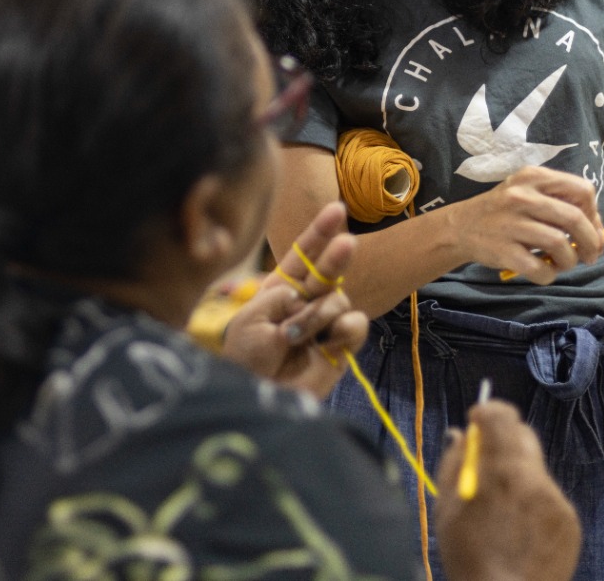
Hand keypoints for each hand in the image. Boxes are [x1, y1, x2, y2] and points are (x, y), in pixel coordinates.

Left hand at [221, 202, 366, 397]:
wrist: (258, 395)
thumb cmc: (247, 358)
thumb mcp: (251, 320)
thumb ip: (280, 300)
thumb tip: (307, 295)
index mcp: (280, 287)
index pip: (302, 255)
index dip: (318, 232)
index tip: (337, 209)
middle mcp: (306, 299)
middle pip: (327, 269)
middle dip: (336, 255)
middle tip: (347, 242)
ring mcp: (325, 321)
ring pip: (338, 300)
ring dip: (317, 315)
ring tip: (294, 336)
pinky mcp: (341, 344)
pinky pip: (356, 325)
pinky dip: (343, 330)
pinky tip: (327, 341)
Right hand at [435, 400, 580, 580]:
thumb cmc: (468, 558)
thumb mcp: (446, 508)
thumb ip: (454, 463)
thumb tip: (462, 436)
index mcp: (499, 470)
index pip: (501, 415)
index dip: (487, 412)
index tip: (477, 420)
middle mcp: (533, 478)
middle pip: (523, 434)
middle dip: (504, 440)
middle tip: (487, 462)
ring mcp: (556, 500)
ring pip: (535, 468)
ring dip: (518, 474)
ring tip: (502, 509)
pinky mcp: (570, 521)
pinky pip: (549, 496)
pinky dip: (534, 501)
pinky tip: (520, 528)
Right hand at [454, 167, 602, 284]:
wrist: (460, 226)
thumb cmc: (503, 210)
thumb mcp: (527, 190)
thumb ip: (559, 201)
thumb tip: (596, 228)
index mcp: (533, 177)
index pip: (583, 190)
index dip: (594, 213)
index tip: (591, 228)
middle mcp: (522, 196)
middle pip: (575, 219)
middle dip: (591, 242)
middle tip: (589, 255)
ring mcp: (511, 223)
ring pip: (561, 245)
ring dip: (571, 261)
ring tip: (564, 264)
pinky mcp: (504, 250)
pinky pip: (541, 268)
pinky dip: (549, 275)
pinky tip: (545, 272)